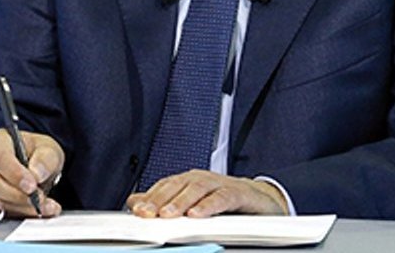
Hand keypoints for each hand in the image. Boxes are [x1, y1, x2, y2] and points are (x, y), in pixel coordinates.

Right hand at [0, 128, 63, 217]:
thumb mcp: (48, 149)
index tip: (32, 185)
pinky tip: (36, 210)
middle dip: (19, 195)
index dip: (14, 173)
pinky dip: (19, 214)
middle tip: (40, 199)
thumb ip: (45, 159)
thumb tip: (37, 173)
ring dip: (22, 207)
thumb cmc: (36, 153)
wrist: (32, 166)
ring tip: (45, 206)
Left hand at [125, 170, 286, 217]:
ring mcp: (219, 183)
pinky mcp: (238, 193)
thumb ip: (164, 202)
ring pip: (197, 189)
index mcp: (187, 181)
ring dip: (180, 202)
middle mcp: (201, 179)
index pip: (164, 186)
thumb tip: (135, 202)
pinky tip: (197, 214)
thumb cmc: (222, 200)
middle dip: (160, 199)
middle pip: (177, 185)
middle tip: (147, 213)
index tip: (137, 210)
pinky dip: (209, 206)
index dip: (150, 197)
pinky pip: (222, 197)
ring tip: (168, 215)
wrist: (259, 200)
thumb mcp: (191, 203)